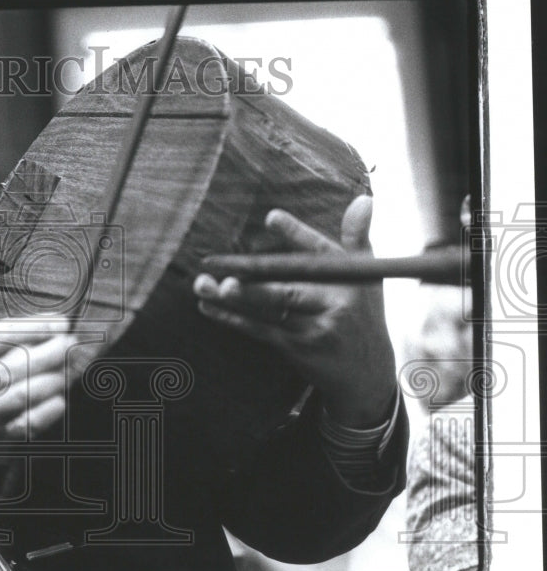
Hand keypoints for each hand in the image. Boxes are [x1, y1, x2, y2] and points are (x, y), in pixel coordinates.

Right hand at [0, 317, 74, 493]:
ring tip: (71, 365)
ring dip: (57, 376)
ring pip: (28, 392)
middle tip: (72, 342)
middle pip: (17, 363)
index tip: (60, 321)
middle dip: (52, 350)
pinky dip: (51, 407)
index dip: (34, 326)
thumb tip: (51, 323)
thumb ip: (2, 340)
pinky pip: (32, 421)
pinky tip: (60, 396)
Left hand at [193, 195, 397, 427]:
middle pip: (287, 287)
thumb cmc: (361, 314)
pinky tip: (207, 306)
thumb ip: (357, 237)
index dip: (296, 234)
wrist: (366, 373)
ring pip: (267, 309)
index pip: (320, 252)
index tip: (271, 217)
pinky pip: (259, 330)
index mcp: (350, 279)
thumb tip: (363, 198)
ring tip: (202, 285)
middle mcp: (335, 303)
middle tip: (219, 271)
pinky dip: (232, 318)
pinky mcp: (296, 348)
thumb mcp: (368, 275)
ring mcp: (314, 329)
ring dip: (231, 298)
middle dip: (251, 279)